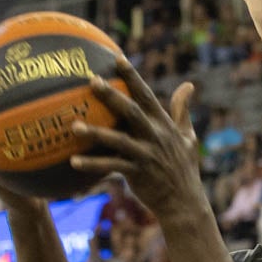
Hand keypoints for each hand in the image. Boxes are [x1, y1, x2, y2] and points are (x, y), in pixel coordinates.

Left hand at [69, 59, 204, 218]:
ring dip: (95, 132)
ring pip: (118, 140)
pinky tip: (73, 161)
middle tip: (91, 80)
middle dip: (112, 95)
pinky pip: (111, 167)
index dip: (132, 76)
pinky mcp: (137, 174)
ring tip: (73, 126)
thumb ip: (183, 110)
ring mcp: (146, 155)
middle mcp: (155, 137)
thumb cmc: (184, 169)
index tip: (117, 58)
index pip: (147, 96)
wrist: (184, 203)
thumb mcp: (188, 137)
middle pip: (131, 111)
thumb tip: (189, 85)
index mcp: (164, 125)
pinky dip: (93, 165)